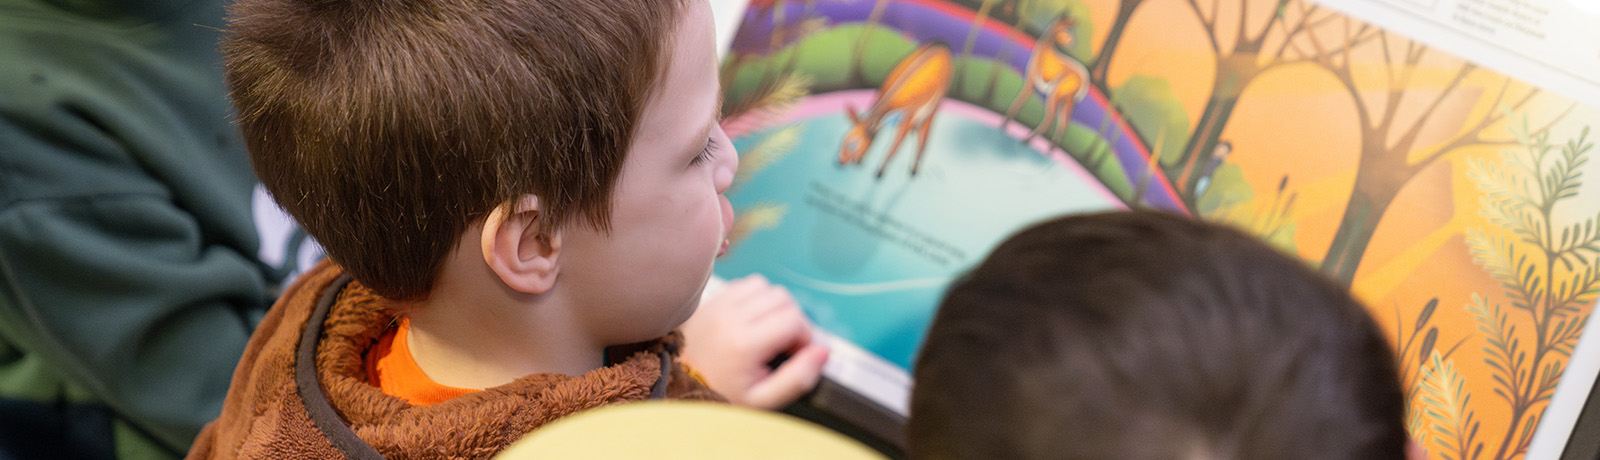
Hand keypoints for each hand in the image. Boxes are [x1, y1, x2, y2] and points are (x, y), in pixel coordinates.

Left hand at [680, 274, 829, 408]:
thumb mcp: (764, 399)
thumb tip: (823, 352)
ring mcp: (718, 306)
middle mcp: (730, 319)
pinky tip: (752, 320)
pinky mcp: (712, 300)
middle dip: (793, 319)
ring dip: (774, 305)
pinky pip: (744, 284)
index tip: (795, 353)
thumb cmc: (723, 395)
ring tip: (768, 330)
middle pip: (782, 298)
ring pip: (765, 286)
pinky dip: (756, 297)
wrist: (682, 388)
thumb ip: (797, 378)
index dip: (804, 336)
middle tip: (783, 344)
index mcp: (744, 344)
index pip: (794, 319)